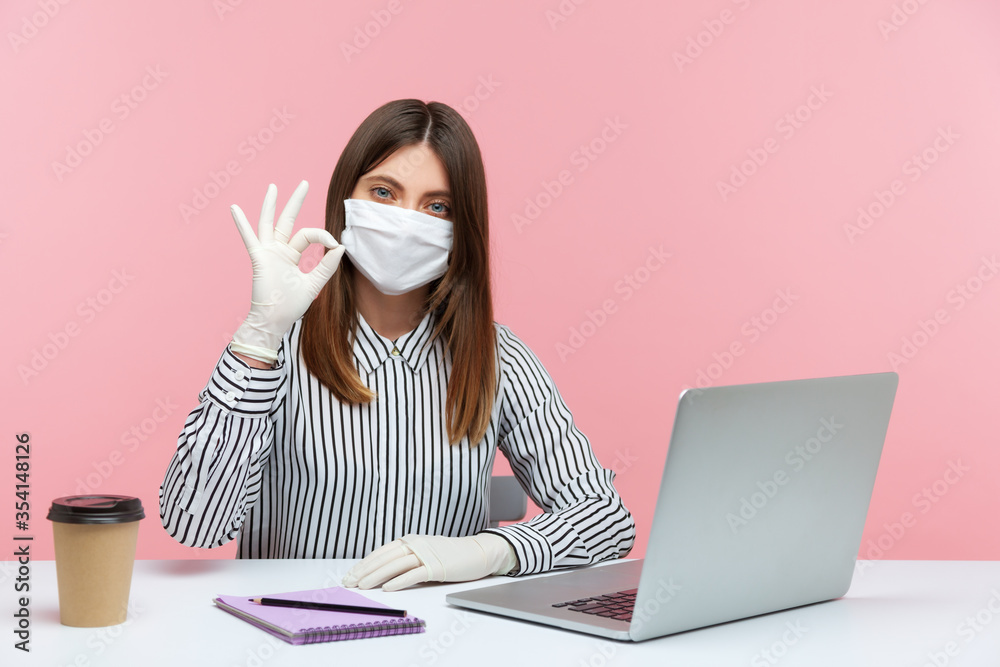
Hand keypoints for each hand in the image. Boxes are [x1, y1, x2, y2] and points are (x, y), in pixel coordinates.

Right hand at [230, 181, 344, 362]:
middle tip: (305, 183)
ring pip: (269, 223)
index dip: (323, 236)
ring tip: (274, 187)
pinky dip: (242, 224)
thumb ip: (326, 266)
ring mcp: (267, 252)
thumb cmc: (291, 306)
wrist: (274, 320)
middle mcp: (279, 250)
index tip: (335, 244)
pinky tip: (235, 208)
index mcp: (291, 255)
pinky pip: (249, 238)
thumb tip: (341, 246)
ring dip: (271, 205)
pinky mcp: (259, 258)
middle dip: (296, 201)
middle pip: (288, 220)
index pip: (308, 235)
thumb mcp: (314, 284)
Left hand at [342, 534, 517, 591]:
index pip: (381, 552)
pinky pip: (414, 574)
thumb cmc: (449, 555)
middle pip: (384, 558)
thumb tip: (382, 571)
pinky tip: (388, 588)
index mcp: (410, 540)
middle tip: (349, 582)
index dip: (364, 564)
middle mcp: (415, 544)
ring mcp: (426, 554)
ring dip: (376, 576)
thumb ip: (405, 557)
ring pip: (395, 565)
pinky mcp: (436, 566)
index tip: (350, 575)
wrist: (476, 552)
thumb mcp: (423, 552)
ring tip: (362, 586)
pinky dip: (399, 581)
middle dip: (364, 571)